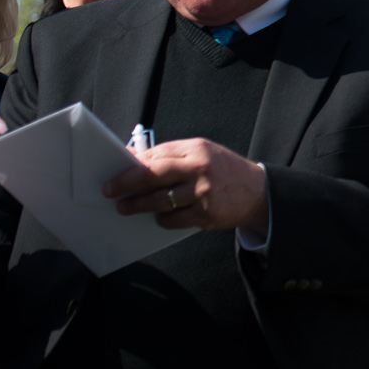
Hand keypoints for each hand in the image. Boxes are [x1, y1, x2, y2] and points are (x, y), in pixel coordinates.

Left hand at [104, 137, 269, 233]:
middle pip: (153, 174)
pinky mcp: (205, 214)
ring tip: (125, 208)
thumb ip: (172, 156)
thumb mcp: (203, 155)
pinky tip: (159, 217)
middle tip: (109, 190)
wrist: (259, 191)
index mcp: (197, 149)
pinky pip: (173, 219)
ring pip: (159, 201)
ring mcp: (203, 192)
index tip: (114, 172)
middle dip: (127, 183)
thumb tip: (135, 160)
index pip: (156, 155)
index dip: (132, 165)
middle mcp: (200, 168)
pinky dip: (162, 219)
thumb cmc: (224, 171)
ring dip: (138, 206)